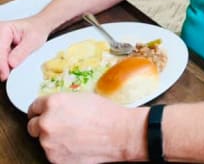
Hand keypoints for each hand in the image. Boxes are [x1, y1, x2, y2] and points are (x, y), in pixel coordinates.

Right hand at [0, 19, 48, 80]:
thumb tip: (11, 64)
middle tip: (7, 75)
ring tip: (11, 69)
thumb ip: (22, 52)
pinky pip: (2, 60)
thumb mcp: (33, 40)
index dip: (2, 65)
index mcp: (4, 29)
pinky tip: (9, 67)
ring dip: (4, 66)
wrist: (39, 27)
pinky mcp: (1, 48)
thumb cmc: (37, 30)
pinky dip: (5, 65)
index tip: (5, 75)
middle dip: (2, 66)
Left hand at [27, 92, 148, 163]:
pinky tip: (76, 144)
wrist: (118, 134)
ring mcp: (49, 143)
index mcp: (53, 103)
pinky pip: (52, 153)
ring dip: (53, 138)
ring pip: (43, 140)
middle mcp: (47, 122)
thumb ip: (62, 104)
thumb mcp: (82, 98)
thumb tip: (54, 109)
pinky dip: (60, 150)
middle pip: (32, 125)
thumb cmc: (105, 113)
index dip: (39, 110)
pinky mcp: (54, 159)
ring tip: (73, 135)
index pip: (34, 106)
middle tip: (57, 125)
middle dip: (42, 125)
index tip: (41, 113)